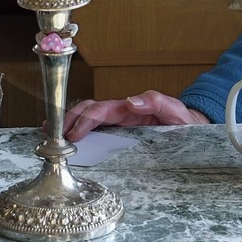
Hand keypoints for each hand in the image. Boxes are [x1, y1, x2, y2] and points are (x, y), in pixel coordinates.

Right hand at [62, 90, 210, 141]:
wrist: (192, 127)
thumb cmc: (183, 119)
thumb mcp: (174, 110)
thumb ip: (156, 102)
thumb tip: (131, 100)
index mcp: (129, 109)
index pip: (101, 110)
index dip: (84, 120)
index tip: (72, 134)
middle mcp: (120, 114)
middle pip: (88, 112)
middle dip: (68, 119)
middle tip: (51, 132)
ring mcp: (119, 123)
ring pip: (88, 120)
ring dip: (68, 124)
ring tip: (49, 132)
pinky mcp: (120, 133)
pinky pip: (96, 132)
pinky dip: (79, 133)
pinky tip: (66, 141)